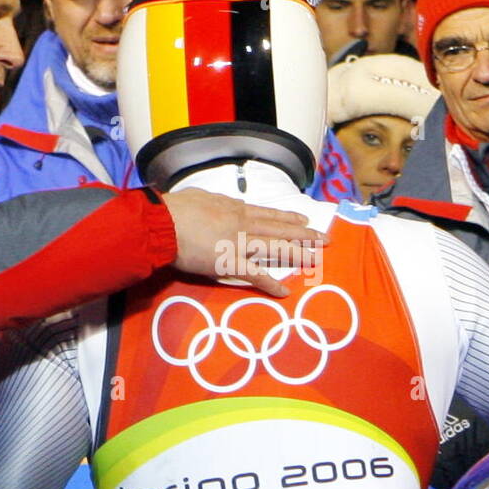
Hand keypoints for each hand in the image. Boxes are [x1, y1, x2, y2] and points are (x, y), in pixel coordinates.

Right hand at [162, 189, 326, 297]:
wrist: (163, 222)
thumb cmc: (174, 209)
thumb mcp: (198, 197)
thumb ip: (211, 202)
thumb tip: (213, 203)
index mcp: (233, 208)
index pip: (266, 213)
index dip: (287, 217)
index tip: (303, 219)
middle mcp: (242, 224)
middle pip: (279, 229)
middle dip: (304, 234)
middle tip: (324, 238)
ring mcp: (238, 243)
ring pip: (276, 248)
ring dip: (298, 254)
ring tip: (317, 259)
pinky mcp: (229, 263)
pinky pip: (255, 275)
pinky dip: (271, 283)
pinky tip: (285, 291)